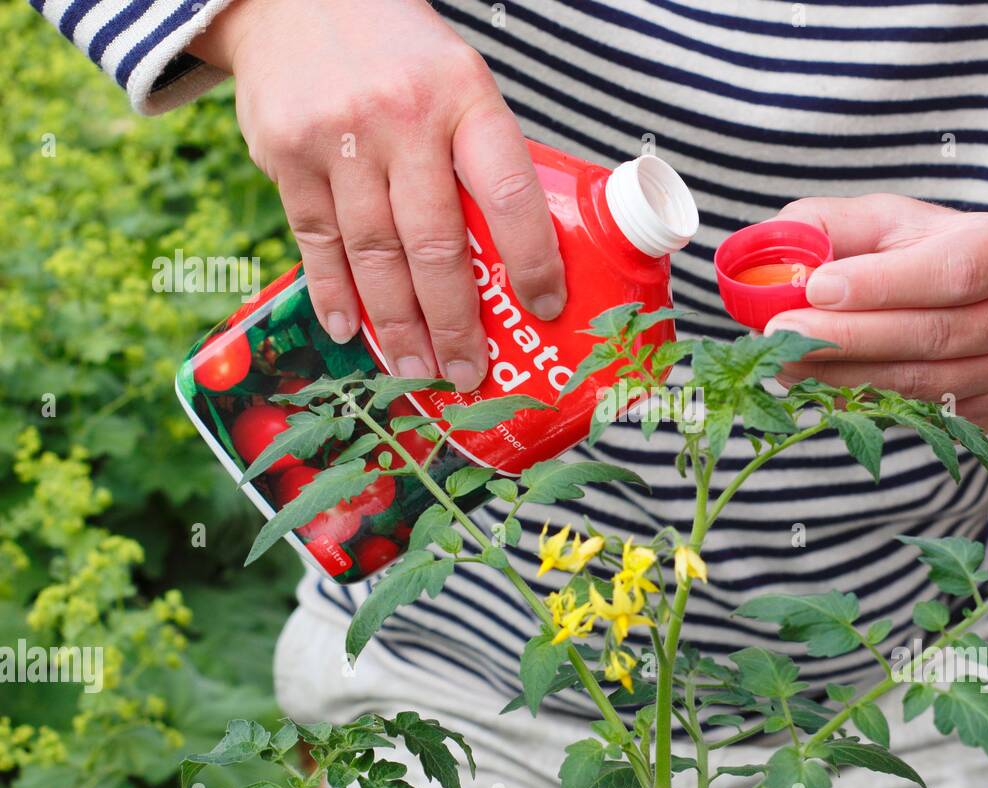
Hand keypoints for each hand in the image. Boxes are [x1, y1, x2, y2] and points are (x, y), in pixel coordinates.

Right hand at [189, 0, 565, 390]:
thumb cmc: (400, 54)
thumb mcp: (460, 82)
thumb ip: (479, 157)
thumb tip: (516, 259)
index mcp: (463, 97)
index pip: (507, 192)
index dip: (531, 259)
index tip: (545, 309)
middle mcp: (400, 118)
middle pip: (432, 242)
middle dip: (454, 321)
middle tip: (468, 375)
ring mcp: (337, 138)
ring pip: (373, 253)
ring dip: (396, 325)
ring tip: (416, 371)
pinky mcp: (285, 155)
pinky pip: (314, 241)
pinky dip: (333, 293)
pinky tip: (350, 331)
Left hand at [768, 195, 987, 465]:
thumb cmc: (932, 253)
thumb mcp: (894, 223)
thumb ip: (833, 225)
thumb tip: (772, 247)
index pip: (952, 271)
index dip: (882, 284)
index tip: (816, 288)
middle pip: (932, 334)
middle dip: (848, 336)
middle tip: (781, 333)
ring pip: (920, 382)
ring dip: (844, 375)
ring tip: (786, 360)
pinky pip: (917, 414)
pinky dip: (861, 401)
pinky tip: (817, 385)